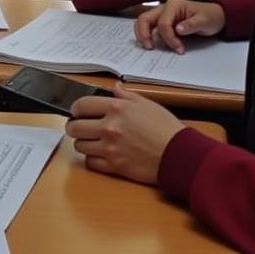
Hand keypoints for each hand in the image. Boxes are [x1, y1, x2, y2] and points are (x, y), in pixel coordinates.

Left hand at [66, 82, 183, 184]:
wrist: (179, 154)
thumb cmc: (166, 128)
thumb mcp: (147, 104)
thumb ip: (126, 95)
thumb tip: (114, 87)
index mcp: (117, 108)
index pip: (81, 105)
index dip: (76, 109)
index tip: (78, 112)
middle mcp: (109, 127)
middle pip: (74, 127)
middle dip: (75, 126)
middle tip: (81, 127)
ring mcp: (110, 148)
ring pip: (79, 145)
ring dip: (84, 143)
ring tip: (93, 141)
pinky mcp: (114, 166)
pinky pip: (90, 162)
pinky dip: (92, 159)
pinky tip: (100, 154)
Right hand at [134, 0, 224, 53]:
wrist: (215, 16)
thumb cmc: (210, 16)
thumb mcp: (205, 21)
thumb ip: (191, 25)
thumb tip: (178, 30)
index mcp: (173, 5)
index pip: (163, 24)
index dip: (169, 38)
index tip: (179, 49)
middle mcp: (164, 8)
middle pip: (145, 19)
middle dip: (144, 34)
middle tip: (149, 48)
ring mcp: (161, 15)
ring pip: (144, 23)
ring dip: (144, 35)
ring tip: (150, 47)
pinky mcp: (162, 21)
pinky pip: (150, 28)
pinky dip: (148, 36)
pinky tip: (154, 44)